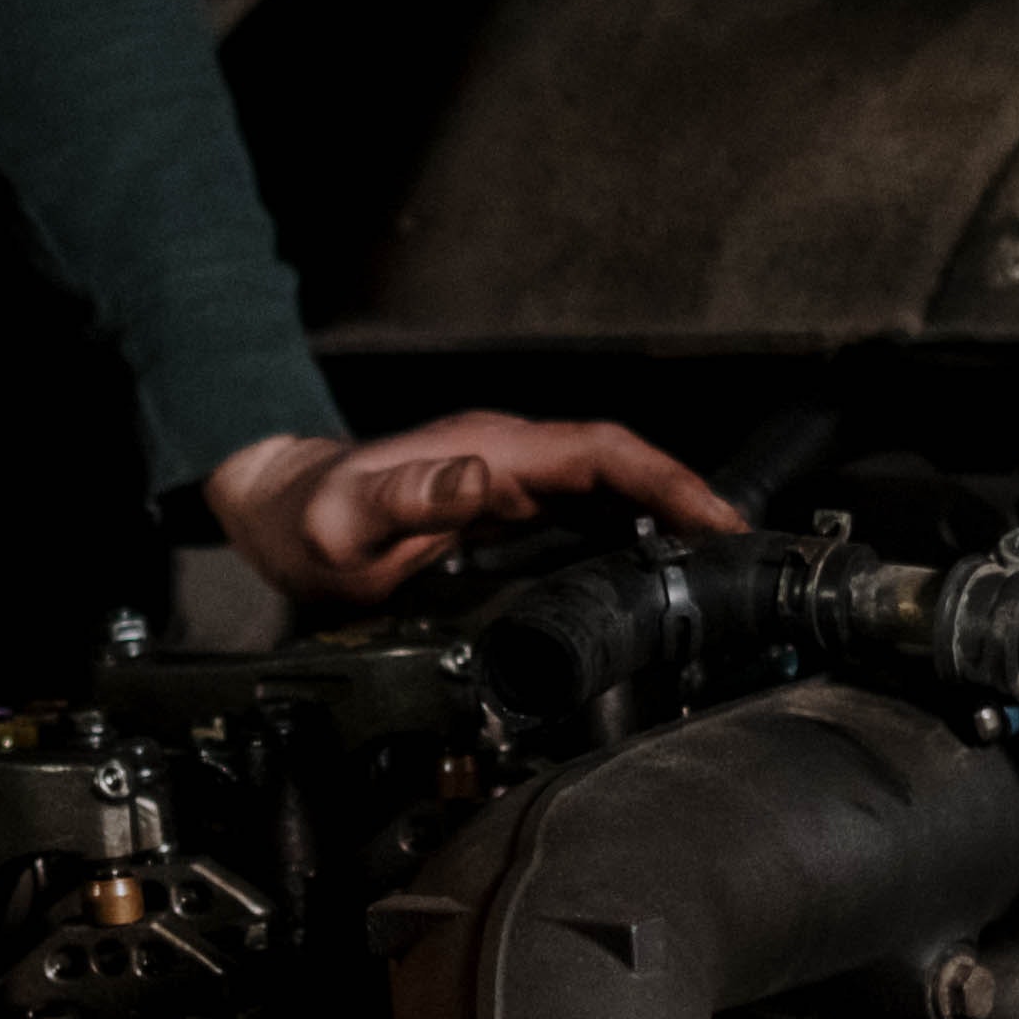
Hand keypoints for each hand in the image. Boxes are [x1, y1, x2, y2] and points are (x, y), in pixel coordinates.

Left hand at [205, 411, 743, 608]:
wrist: (278, 510)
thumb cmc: (308, 520)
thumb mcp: (347, 523)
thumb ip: (409, 501)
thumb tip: (482, 478)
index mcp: (490, 452)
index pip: (602, 453)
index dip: (666, 481)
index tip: (716, 517)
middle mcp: (508, 458)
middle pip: (622, 467)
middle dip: (688, 499)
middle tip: (741, 552)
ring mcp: (508, 479)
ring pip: (610, 488)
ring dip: (666, 515)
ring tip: (718, 564)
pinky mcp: (504, 506)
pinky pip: (583, 510)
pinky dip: (628, 531)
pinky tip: (652, 565)